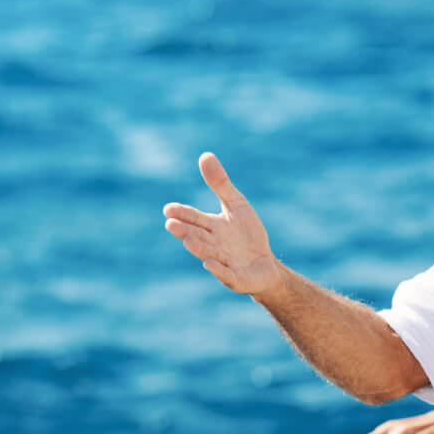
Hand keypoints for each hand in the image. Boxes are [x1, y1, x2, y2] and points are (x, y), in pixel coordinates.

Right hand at [162, 153, 282, 295]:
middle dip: (184, 231)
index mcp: (211, 227)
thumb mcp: (236, 205)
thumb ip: (220, 184)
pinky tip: (210, 263)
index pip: (193, 218)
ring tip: (188, 241)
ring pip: (208, 254)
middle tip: (170, 224)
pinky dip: (218, 269)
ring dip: (197, 248)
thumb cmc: (247, 234)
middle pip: (196, 236)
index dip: (182, 214)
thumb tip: (205, 155)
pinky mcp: (236, 278)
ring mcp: (223, 262)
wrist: (265, 266)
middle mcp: (213, 245)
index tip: (168, 209)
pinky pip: (226, 274)